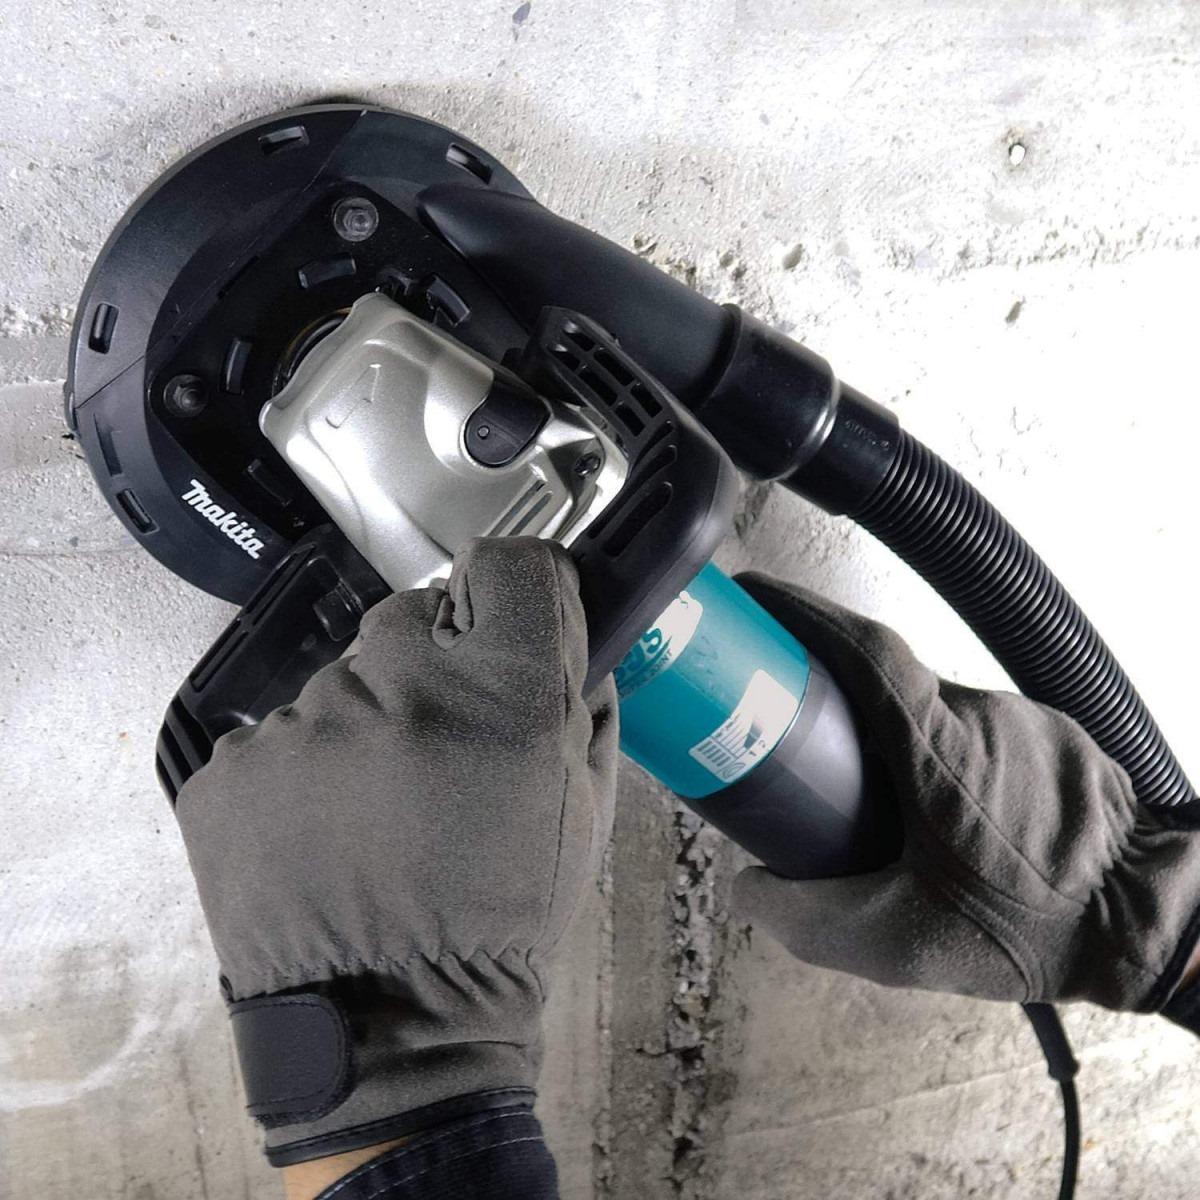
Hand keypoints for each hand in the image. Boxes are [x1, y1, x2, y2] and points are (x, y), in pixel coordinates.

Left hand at [176, 537, 617, 1164]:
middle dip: (431, 664)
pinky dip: (305, 771)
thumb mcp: (585, 810)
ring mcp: (302, 727)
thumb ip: (582, 702)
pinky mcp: (232, 768)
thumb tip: (564, 633)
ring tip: (379, 811)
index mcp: (504, 699)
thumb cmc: (502, 920)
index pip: (511, 566)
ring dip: (364, 725)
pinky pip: (281, 734)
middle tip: (439, 744)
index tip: (510, 617)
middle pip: (412, 617)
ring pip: (342, 682)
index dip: (516, 590)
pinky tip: (326, 833)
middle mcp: (398, 691)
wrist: (390, 1025)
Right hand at [731, 573, 1199, 1011]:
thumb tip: (745, 886)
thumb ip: (805, 921)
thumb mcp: (898, 946)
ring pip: (934, 703)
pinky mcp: (1053, 731)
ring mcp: (1026, 718)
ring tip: (878, 790)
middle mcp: (984, 715)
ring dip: (897, 732)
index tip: (757, 599)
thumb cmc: (1024, 931)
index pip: (865, 651)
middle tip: (791, 723)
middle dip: (835, 689)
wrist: (1143, 928)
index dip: (804, 614)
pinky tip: (943, 802)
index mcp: (939, 752)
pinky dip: (945, 747)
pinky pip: (976, 722)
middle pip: (890, 677)